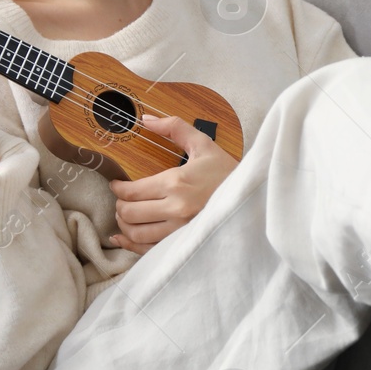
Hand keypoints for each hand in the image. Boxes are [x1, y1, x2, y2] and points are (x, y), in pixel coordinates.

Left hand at [108, 114, 238, 254]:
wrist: (253, 199)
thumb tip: (146, 119)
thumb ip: (175, 128)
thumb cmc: (228, 173)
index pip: (132, 191)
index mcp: (176, 183)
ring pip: (135, 233)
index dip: (118, 188)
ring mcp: (179, 230)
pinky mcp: (183, 245)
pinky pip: (148, 250)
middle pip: (129, 213)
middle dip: (120, 206)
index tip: (117, 185)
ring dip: (124, 225)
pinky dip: (131, 245)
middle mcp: (175, 209)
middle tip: (122, 200)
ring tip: (126, 216)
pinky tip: (124, 238)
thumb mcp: (203, 145)